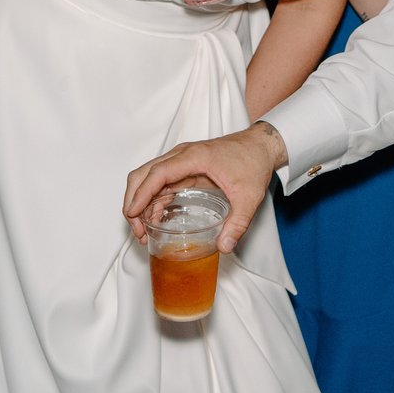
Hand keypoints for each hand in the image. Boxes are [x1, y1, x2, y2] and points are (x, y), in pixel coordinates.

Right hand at [124, 120, 285, 252]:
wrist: (261, 145)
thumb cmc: (254, 162)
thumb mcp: (249, 197)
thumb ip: (238, 223)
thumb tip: (224, 247)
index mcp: (194, 157)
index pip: (158, 173)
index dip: (141, 194)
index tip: (133, 214)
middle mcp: (182, 156)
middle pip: (143, 174)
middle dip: (133, 202)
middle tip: (138, 231)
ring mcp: (181, 161)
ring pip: (147, 179)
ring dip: (139, 203)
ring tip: (144, 232)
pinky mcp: (184, 168)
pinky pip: (159, 183)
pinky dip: (151, 200)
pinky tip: (155, 220)